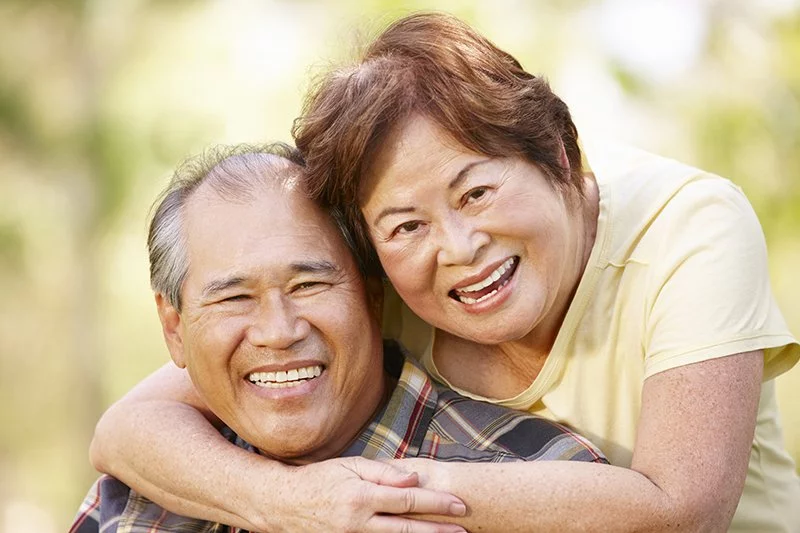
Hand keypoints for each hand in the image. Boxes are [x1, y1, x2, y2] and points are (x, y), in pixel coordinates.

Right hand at [251, 456, 466, 532]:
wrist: (285, 505)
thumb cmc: (321, 479)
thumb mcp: (351, 465)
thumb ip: (384, 472)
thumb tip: (414, 478)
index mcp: (362, 496)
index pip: (408, 500)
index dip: (436, 503)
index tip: (458, 505)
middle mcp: (359, 522)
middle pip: (408, 529)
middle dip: (438, 529)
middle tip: (463, 528)